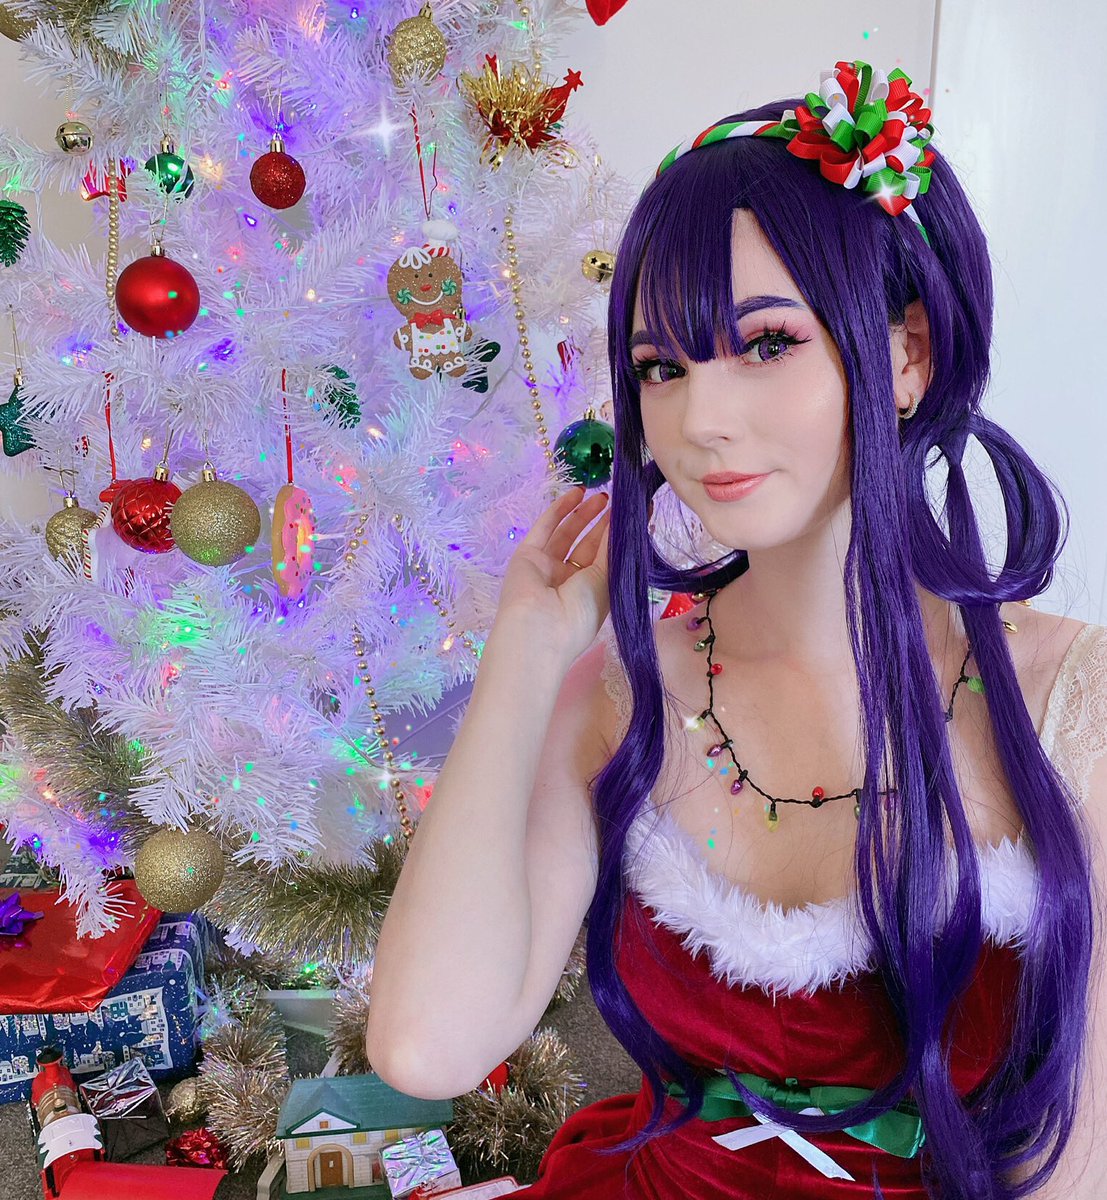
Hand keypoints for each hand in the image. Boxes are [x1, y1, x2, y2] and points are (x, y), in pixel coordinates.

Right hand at [496, 485, 611, 661]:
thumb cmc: (580, 612)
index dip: (620, 539)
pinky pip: (545, 528)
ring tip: (604, 495)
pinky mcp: (527, 555)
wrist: (539, 628)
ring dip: (585, 514)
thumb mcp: (606, 579)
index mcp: (590, 594)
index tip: (639, 517)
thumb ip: (613, 548)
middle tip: (622, 501)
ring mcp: (546, 568)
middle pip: (588, 545)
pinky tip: (577, 493)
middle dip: (604, 523)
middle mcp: (568, 581)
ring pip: (567, 534)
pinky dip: (560, 510)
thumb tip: (626, 522)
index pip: (607, 560)